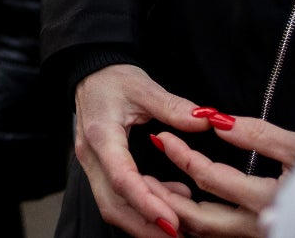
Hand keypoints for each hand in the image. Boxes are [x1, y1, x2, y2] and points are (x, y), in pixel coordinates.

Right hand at [75, 64, 209, 237]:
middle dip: (144, 226)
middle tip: (180, 235)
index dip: (145, 203)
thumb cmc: (113, 79)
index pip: (120, 177)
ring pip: (112, 206)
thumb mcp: (143, 86)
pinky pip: (116, 198)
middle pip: (112, 204)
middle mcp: (92, 156)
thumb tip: (205, 120)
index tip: (172, 221)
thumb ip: (173, 106)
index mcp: (102, 134)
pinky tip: (171, 203)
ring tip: (181, 226)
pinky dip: (141, 209)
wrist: (88, 74)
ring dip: (143, 222)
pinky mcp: (100, 170)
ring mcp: (94, 166)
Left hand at [146, 114, 294, 236]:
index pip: (212, 180)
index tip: (162, 137)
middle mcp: (263, 226)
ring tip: (156, 186)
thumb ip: (257, 134)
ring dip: (178, 212)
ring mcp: (259, 234)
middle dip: (168, 197)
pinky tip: (185, 202)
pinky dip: (197, 222)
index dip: (183, 156)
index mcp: (272, 200)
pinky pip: (220, 235)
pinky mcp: (258, 234)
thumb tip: (215, 120)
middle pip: (201, 220)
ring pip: (208, 233)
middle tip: (144, 174)